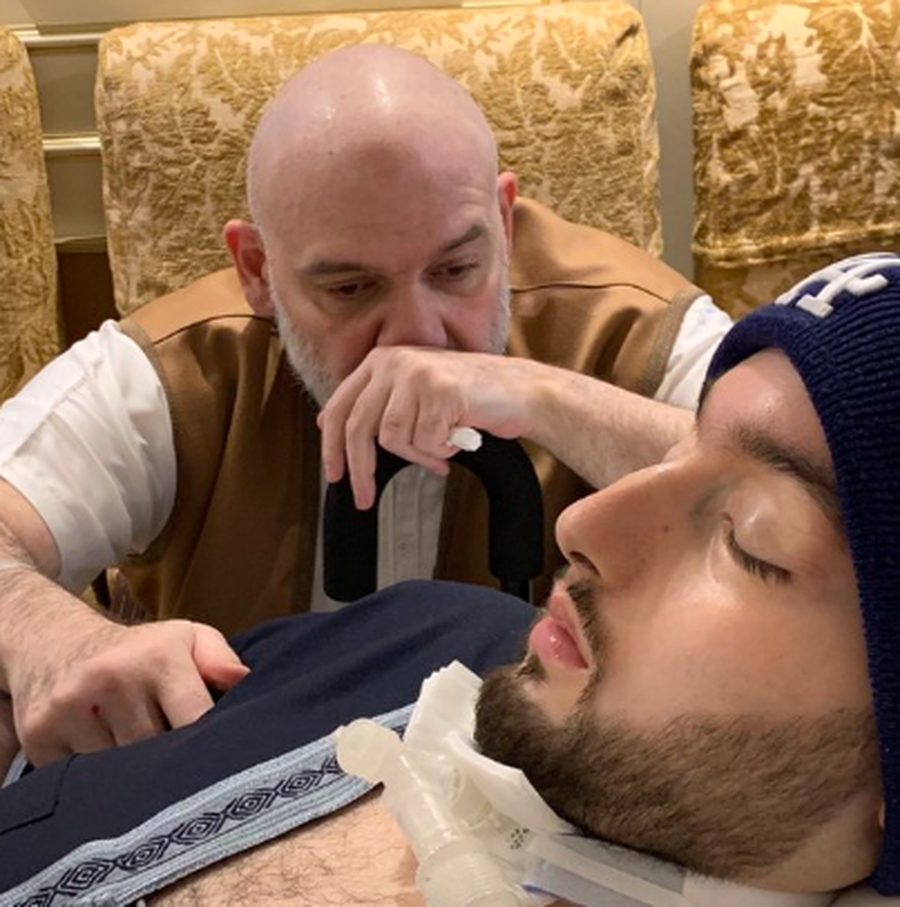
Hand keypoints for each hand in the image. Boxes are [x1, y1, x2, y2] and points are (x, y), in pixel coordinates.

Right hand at [9, 615, 248, 765]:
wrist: (56, 643)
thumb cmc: (139, 650)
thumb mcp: (185, 639)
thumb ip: (220, 660)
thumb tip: (245, 682)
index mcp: (158, 657)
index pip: (196, 719)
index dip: (208, 744)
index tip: (216, 758)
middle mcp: (112, 678)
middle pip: (157, 754)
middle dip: (170, 760)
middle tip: (175, 758)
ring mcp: (71, 707)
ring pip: (119, 773)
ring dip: (132, 774)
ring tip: (137, 752)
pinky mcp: (40, 734)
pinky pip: (81, 780)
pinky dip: (95, 779)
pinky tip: (102, 753)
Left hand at [318, 347, 540, 508]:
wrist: (522, 391)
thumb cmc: (469, 398)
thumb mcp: (414, 393)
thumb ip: (377, 403)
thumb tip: (328, 424)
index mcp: (382, 359)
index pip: (341, 407)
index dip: (331, 447)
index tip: (334, 476)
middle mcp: (395, 361)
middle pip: (358, 428)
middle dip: (360, 470)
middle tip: (364, 498)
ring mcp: (418, 374)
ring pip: (394, 438)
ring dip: (419, 455)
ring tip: (441, 450)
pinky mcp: (441, 391)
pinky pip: (425, 442)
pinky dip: (441, 452)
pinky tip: (458, 439)